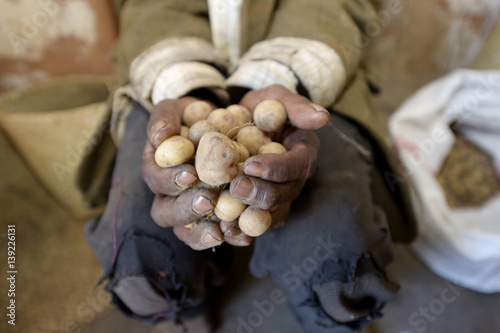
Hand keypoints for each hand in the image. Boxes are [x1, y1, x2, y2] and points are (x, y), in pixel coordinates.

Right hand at [142, 97, 252, 249]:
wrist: (215, 125)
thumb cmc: (190, 115)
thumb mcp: (176, 108)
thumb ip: (164, 117)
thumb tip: (160, 136)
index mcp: (156, 169)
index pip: (155, 180)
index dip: (169, 181)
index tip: (190, 175)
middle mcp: (168, 194)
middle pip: (166, 213)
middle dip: (186, 209)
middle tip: (208, 201)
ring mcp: (189, 208)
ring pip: (188, 231)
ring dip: (204, 232)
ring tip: (224, 230)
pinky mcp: (213, 216)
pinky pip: (217, 232)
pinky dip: (230, 236)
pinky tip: (245, 237)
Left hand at [229, 85, 327, 228]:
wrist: (245, 123)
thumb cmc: (264, 108)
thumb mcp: (277, 98)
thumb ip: (297, 106)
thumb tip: (322, 116)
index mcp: (304, 154)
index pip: (296, 166)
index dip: (275, 168)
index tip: (251, 165)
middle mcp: (294, 180)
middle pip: (284, 194)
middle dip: (260, 193)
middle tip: (235, 186)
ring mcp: (279, 196)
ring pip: (270, 213)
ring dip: (249, 215)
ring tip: (227, 213)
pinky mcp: (261, 206)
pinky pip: (254, 222)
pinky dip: (239, 226)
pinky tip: (221, 227)